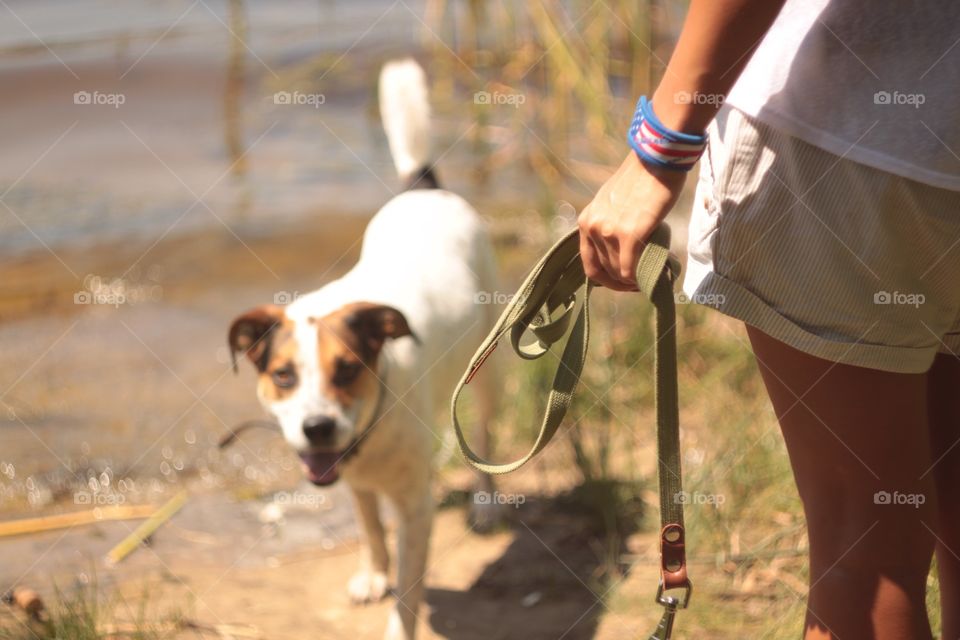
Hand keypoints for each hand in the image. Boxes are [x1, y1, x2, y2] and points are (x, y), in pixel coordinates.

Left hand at [578, 153, 686, 290]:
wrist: (656, 159)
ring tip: (653, 273)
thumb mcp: (613, 203)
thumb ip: (612, 225)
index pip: (590, 265)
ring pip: (619, 272)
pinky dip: (641, 278)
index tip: (625, 281)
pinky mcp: (628, 235)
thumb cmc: (642, 179)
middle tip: (645, 278)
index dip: (607, 279)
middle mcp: (592, 227)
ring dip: (636, 279)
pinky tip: (654, 274)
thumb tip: (624, 252)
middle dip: (625, 280)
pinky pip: (630, 270)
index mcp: (586, 221)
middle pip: (606, 270)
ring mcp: (608, 232)